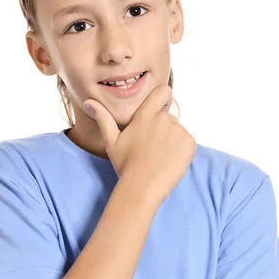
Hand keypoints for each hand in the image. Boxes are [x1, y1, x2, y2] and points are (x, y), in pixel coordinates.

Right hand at [83, 84, 195, 202]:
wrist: (143, 187)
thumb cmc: (125, 165)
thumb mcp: (112, 141)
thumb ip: (103, 118)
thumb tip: (88, 101)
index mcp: (145, 115)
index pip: (163, 92)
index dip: (164, 98)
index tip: (160, 108)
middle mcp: (163, 119)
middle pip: (168, 116)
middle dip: (163, 128)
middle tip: (152, 148)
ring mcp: (178, 130)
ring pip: (177, 130)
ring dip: (172, 140)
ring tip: (160, 157)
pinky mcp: (189, 143)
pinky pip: (187, 142)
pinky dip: (181, 150)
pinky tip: (170, 161)